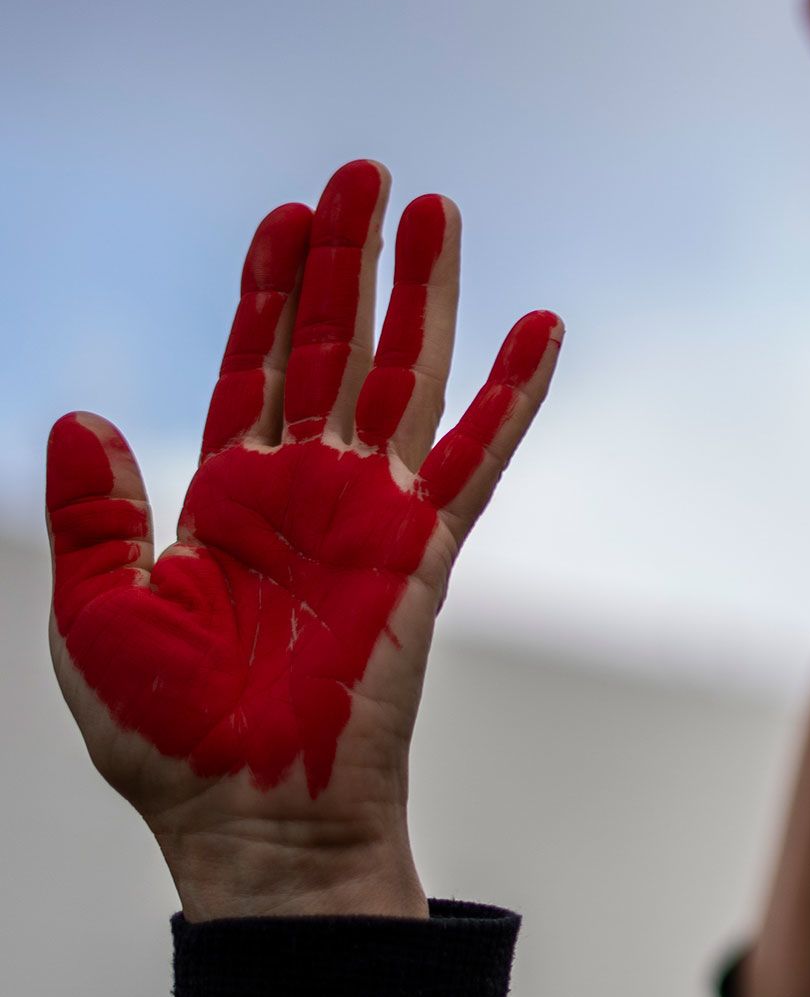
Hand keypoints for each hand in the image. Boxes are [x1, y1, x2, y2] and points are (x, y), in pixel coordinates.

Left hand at [44, 160, 560, 918]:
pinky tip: (539, 327)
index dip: (266, 291)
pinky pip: (476, 455)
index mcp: (227, 502)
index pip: (252, 368)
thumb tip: (82, 416)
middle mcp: (308, 493)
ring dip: (420, 293)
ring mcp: (371, 517)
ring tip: (436, 209)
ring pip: (403, 375)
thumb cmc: (168, 741)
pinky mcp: (423, 552)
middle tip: (364, 174)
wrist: (250, 822)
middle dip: (346, 260)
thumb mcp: (92, 616)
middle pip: (333, 347)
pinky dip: (511, 390)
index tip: (283, 216)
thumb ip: (92, 515)